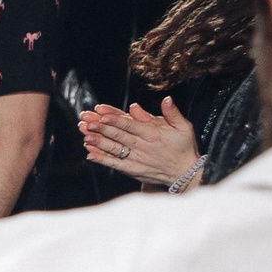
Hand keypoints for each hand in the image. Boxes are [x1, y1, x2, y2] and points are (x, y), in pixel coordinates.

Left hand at [79, 98, 197, 185]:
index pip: (131, 125)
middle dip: (102, 129)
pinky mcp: (132, 170)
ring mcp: (136, 159)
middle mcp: (143, 146)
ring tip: (86, 136)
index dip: (117, 120)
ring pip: (115, 149)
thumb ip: (172, 113)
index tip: (102, 115)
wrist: (185, 173)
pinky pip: (115, 164)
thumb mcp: (183, 127)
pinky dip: (103, 159)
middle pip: (119, 136)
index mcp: (153, 134)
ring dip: (99, 143)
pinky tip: (90, 154)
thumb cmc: (184, 147)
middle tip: (88, 122)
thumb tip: (166, 99)